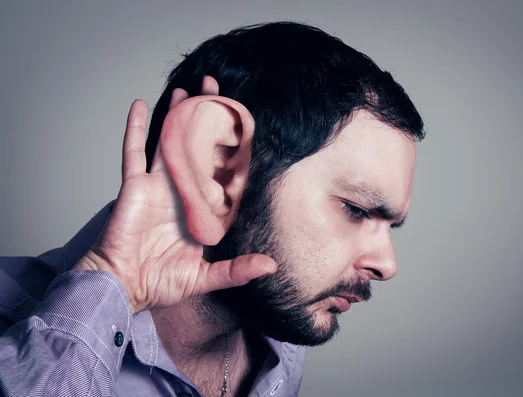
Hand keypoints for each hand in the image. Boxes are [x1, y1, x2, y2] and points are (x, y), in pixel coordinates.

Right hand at [74, 82, 276, 312]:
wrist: (122, 287)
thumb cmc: (159, 283)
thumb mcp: (205, 277)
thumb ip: (236, 270)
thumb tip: (271, 266)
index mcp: (200, 208)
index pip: (220, 173)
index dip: (231, 151)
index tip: (243, 129)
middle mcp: (181, 192)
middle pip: (197, 148)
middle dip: (206, 120)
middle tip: (216, 93)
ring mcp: (157, 186)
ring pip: (169, 142)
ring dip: (177, 116)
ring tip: (188, 90)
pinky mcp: (134, 186)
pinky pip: (133, 152)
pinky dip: (135, 129)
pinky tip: (141, 106)